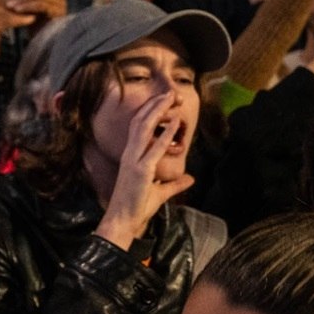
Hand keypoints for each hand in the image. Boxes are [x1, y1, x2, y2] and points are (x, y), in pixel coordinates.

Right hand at [95, 91, 194, 248]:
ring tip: (170, 98)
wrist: (123, 220)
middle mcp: (130, 155)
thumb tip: (190, 178)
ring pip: (144, 128)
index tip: (162, 101)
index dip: (149, 112)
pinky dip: (165, 134)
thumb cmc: (136, 207)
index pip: (138, 128)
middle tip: (168, 93)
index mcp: (131, 157)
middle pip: (140, 122)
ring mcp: (134, 161)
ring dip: (157, 111)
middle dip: (154, 106)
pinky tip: (175, 123)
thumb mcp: (160, 193)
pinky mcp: (141, 170)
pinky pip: (154, 148)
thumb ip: (175, 184)